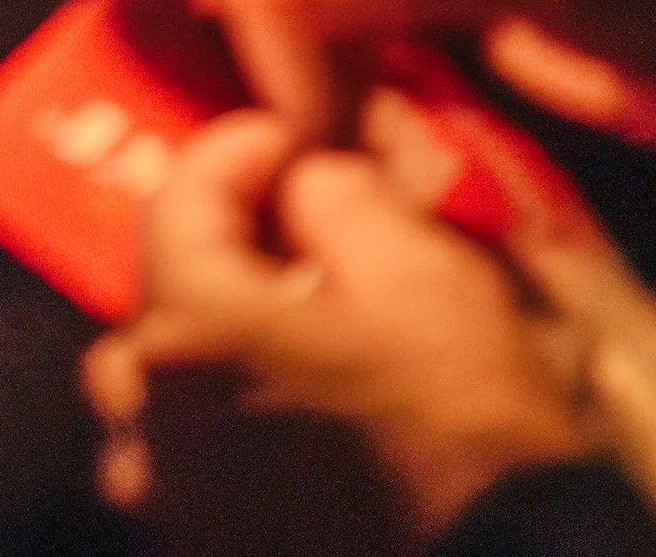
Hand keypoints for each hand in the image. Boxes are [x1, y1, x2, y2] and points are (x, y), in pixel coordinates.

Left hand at [84, 107, 595, 553]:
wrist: (507, 555)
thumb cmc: (459, 413)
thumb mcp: (415, 264)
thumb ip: (330, 193)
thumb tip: (297, 184)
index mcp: (194, 332)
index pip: (176, 198)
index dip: (238, 149)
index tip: (291, 141)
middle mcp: (155, 412)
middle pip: (159, 284)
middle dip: (221, 237)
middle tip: (290, 222)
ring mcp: (174, 490)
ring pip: (148, 375)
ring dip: (199, 332)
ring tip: (275, 320)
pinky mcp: (208, 540)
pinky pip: (172, 455)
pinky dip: (205, 416)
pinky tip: (271, 406)